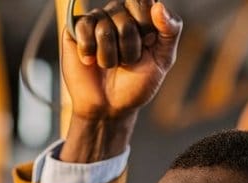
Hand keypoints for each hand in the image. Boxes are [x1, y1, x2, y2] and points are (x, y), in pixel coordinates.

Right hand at [61, 0, 182, 122]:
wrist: (110, 108)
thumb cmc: (137, 83)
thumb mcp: (163, 59)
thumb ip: (171, 30)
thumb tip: (158, 6)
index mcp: (141, 14)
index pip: (143, 1)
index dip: (144, 25)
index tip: (145, 45)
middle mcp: (118, 11)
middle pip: (124, 18)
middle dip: (128, 48)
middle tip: (126, 62)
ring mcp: (96, 19)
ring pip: (104, 28)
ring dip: (109, 56)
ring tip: (108, 65)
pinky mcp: (76, 29)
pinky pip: (83, 28)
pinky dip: (89, 51)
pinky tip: (90, 61)